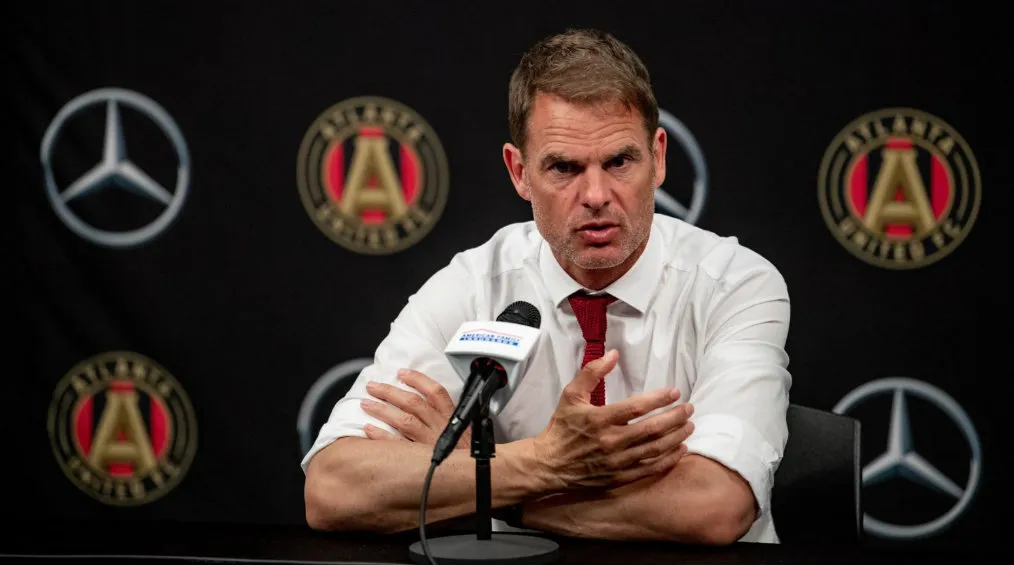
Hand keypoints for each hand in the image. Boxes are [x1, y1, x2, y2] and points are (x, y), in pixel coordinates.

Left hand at [360, 369, 470, 448]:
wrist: (477, 476)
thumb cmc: (469, 454)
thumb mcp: (467, 430)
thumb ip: (450, 416)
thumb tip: (430, 401)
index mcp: (452, 417)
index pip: (436, 392)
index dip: (417, 380)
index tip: (402, 373)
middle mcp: (440, 426)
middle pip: (413, 403)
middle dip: (390, 392)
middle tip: (373, 386)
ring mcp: (429, 442)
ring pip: (404, 420)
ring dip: (382, 410)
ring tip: (366, 403)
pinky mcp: (421, 458)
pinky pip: (397, 444)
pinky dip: (381, 436)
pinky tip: (368, 428)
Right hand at [531, 349, 694, 490]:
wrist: (549, 464)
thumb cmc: (562, 427)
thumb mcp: (571, 395)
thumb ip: (592, 372)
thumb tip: (614, 354)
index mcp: (599, 419)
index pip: (636, 408)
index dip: (659, 399)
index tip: (675, 392)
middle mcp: (611, 442)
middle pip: (652, 429)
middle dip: (675, 418)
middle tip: (690, 409)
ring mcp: (617, 462)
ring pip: (655, 449)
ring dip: (676, 437)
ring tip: (689, 426)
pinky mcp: (620, 477)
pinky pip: (650, 469)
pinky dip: (668, 460)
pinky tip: (680, 450)